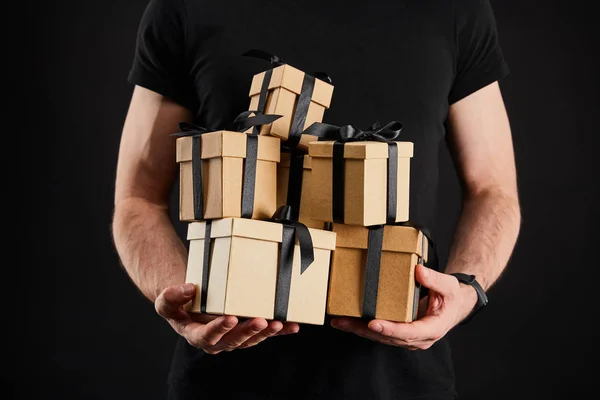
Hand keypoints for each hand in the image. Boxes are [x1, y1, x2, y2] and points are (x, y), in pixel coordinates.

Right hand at [155, 283, 299, 353]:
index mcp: (196, 335)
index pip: (207, 336)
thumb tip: (188, 288)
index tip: (230, 318)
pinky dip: (279, 331)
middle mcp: (217, 341)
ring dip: (266, 332)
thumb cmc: (179, 302)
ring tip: (278, 324)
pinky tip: (292, 326)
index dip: (219, 329)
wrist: (190, 301)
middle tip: (259, 321)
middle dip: (248, 331)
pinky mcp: (247, 331)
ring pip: (251, 339)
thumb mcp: (166, 300)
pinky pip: (264, 333)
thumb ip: (171, 297)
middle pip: (234, 340)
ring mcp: (234, 337)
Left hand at [331, 264, 477, 349]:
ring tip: (339, 322)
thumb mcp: (448, 285)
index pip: (409, 332)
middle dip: (364, 330)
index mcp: (432, 329)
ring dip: (358, 330)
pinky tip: (347, 321)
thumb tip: (418, 271)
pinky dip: (362, 327)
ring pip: (380, 337)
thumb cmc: (451, 297)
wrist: (453, 306)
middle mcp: (418, 338)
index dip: (390, 329)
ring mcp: (407, 338)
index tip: (373, 323)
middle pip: (388, 337)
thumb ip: (435, 279)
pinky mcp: (399, 333)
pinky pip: (380, 332)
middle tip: (344, 322)